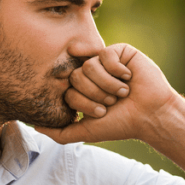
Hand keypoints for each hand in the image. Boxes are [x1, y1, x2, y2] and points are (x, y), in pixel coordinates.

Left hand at [36, 43, 177, 143]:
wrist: (150, 115)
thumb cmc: (121, 124)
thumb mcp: (86, 132)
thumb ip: (60, 133)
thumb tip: (34, 126)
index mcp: (82, 90)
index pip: (68, 90)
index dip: (84, 103)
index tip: (102, 112)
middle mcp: (91, 74)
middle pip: (76, 77)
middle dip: (95, 94)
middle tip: (113, 102)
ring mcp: (104, 61)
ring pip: (90, 66)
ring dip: (108, 85)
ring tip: (123, 92)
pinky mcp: (120, 51)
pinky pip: (105, 54)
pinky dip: (117, 71)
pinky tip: (129, 78)